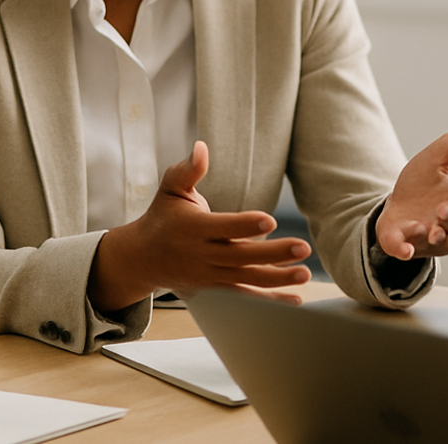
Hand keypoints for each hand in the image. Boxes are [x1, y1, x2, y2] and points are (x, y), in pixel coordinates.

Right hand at [88, 142, 311, 311]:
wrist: (143, 258)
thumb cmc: (163, 216)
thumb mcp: (170, 189)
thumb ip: (188, 170)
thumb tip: (201, 147)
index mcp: (193, 228)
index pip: (223, 227)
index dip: (245, 225)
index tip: (271, 220)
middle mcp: (202, 254)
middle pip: (241, 256)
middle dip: (273, 254)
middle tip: (303, 247)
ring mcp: (209, 275)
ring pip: (246, 279)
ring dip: (277, 278)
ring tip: (305, 273)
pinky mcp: (215, 289)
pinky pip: (244, 297)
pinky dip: (269, 300)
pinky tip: (295, 299)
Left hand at [375, 117, 447, 259]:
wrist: (395, 200)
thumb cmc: (426, 179)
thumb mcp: (443, 153)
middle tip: (443, 208)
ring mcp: (433, 236)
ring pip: (445, 243)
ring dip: (436, 236)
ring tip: (425, 228)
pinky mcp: (409, 245)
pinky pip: (411, 252)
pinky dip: (407, 250)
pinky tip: (403, 248)